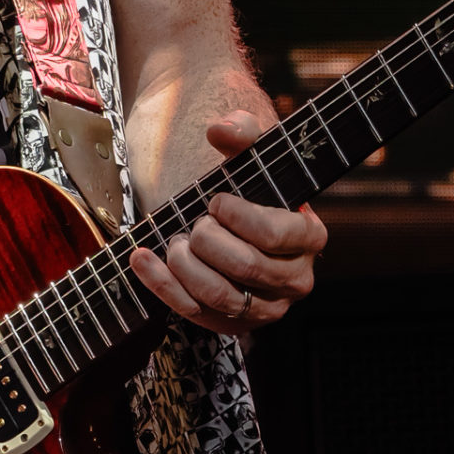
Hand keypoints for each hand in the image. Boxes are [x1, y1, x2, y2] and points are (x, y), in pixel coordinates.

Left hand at [129, 110, 327, 334]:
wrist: (235, 222)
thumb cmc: (249, 188)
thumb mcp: (251, 154)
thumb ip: (243, 131)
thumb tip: (221, 131)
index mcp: (310, 236)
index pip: (273, 234)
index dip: (237, 216)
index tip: (216, 201)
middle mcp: (296, 279)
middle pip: (246, 266)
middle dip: (208, 240)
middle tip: (196, 222)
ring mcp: (266, 307)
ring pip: (220, 295)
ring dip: (186, 265)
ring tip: (175, 240)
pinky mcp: (232, 323)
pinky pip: (195, 313)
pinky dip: (163, 286)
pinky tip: (143, 259)